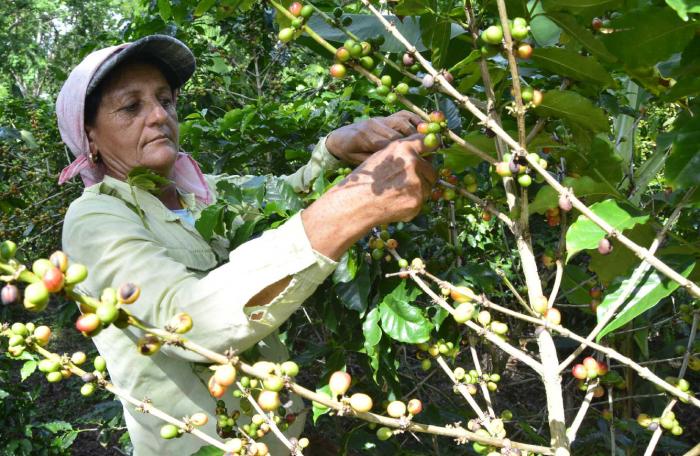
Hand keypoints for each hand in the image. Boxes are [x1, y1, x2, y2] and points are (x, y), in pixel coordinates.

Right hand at [302, 135, 436, 259]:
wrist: (356, 203)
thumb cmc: (366, 180)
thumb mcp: (382, 156)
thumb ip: (403, 152)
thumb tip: (423, 152)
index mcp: (403, 148)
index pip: (428, 142)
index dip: (433, 145)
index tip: (435, 148)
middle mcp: (412, 162)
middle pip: (432, 169)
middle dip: (424, 176)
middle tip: (406, 183)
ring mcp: (416, 183)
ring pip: (428, 187)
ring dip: (418, 191)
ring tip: (397, 194)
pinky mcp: (417, 201)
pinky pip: (422, 202)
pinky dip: (412, 205)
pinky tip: (396, 204)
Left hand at [325, 110, 422, 164]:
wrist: (338, 137)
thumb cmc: (347, 152)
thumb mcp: (356, 161)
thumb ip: (374, 162)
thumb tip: (395, 168)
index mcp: (366, 136)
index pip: (390, 143)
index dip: (406, 151)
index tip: (419, 162)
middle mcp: (375, 124)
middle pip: (400, 132)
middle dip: (415, 143)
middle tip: (429, 154)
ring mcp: (381, 118)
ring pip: (403, 122)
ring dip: (417, 133)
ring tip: (429, 144)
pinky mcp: (386, 116)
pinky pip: (404, 115)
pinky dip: (416, 121)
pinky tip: (425, 130)